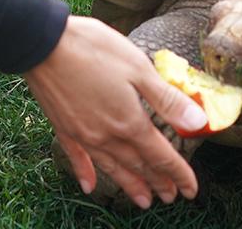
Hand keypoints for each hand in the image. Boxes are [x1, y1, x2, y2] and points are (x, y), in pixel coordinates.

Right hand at [24, 15, 204, 208]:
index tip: (191, 188)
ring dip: (130, 184)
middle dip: (158, 181)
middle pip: (138, 165)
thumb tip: (198, 123)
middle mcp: (107, 136)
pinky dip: (85, 174)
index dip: (179, 173)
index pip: (161, 155)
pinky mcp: (63, 127)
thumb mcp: (138, 68)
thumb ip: (167, 99)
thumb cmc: (94, 49)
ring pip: (112, 167)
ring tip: (143, 200)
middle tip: (171, 196)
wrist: (43, 42)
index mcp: (129, 121)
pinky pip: (76, 158)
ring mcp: (83, 134)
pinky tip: (90, 186)